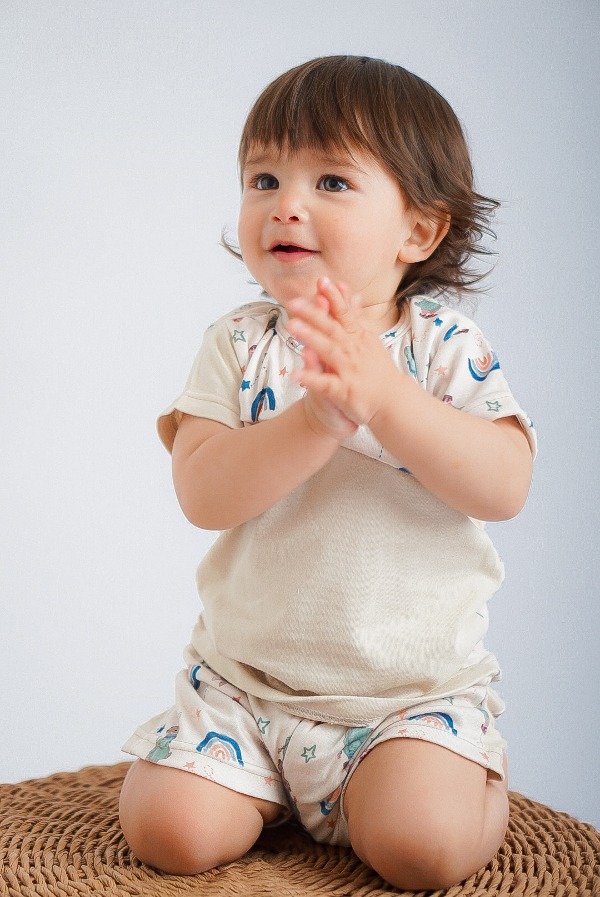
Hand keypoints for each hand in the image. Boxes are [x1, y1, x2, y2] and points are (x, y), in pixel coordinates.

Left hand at [288, 277, 401, 426]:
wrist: (392, 401)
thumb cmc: (376, 369)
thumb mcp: (367, 339)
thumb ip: (355, 316)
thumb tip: (351, 292)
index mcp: (357, 338)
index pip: (344, 314)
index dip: (333, 298)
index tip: (322, 280)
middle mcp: (353, 351)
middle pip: (332, 328)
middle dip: (314, 314)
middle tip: (294, 302)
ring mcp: (348, 370)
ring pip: (328, 351)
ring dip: (311, 337)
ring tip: (292, 326)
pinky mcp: (344, 391)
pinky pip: (326, 384)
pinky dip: (312, 379)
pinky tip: (296, 374)